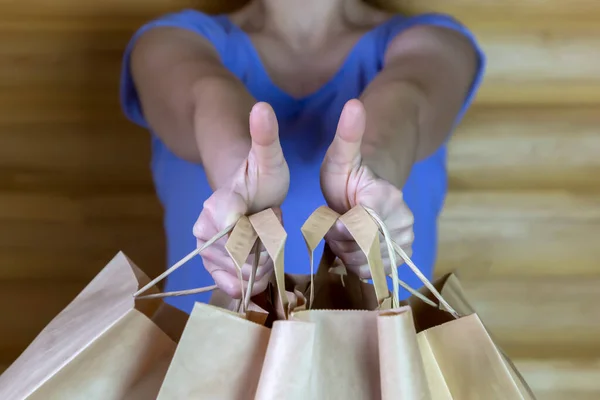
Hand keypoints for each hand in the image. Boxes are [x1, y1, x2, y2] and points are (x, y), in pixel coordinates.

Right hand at [193, 102, 288, 297]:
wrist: (247, 194)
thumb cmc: (260, 174)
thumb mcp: (268, 156)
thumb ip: (264, 137)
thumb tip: (263, 107)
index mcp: (221, 200)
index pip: (230, 220)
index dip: (247, 227)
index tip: (263, 220)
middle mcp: (206, 225)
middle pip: (239, 253)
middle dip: (263, 249)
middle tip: (272, 233)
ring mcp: (207, 247)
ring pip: (238, 271)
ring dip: (259, 267)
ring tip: (269, 249)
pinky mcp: (213, 264)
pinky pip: (226, 282)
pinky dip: (242, 284)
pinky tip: (255, 280)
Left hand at [320, 99, 413, 277]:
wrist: (367, 191)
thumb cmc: (348, 173)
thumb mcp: (341, 155)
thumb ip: (348, 136)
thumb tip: (354, 104)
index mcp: (388, 195)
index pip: (361, 226)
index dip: (340, 226)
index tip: (333, 216)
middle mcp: (404, 221)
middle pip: (360, 248)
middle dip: (341, 238)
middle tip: (336, 221)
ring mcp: (404, 242)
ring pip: (364, 263)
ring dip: (346, 251)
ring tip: (344, 231)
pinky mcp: (400, 258)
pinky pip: (371, 272)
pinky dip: (355, 262)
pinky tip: (352, 245)